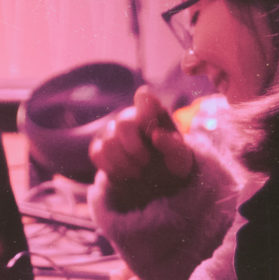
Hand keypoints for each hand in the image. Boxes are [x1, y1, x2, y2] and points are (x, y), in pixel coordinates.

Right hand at [89, 87, 194, 209]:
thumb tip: (156, 134)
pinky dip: (111, 168)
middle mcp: (130, 117)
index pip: (144, 97)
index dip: (145, 110)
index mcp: (153, 112)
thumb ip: (173, 145)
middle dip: (134, 148)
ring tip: (137, 173)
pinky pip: (97, 153)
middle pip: (123, 124)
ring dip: (124, 163)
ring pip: (108, 143)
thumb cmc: (172, 164)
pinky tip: (124, 174)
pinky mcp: (99, 146)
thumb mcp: (181, 158)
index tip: (152, 130)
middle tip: (145, 162)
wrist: (158, 182)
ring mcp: (112, 130)